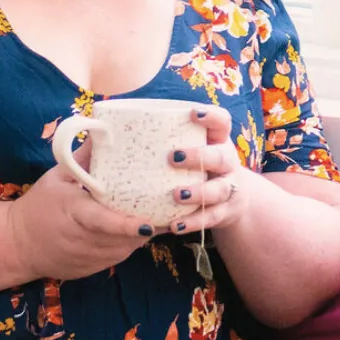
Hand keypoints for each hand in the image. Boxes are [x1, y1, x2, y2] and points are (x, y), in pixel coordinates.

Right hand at [7, 163, 155, 281]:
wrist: (17, 244)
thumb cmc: (40, 205)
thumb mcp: (58, 176)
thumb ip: (83, 157)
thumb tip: (104, 130)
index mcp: (73, 212)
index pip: (102, 222)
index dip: (126, 225)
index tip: (148, 223)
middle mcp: (81, 240)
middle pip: (121, 239)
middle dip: (143, 227)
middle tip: (162, 210)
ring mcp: (85, 259)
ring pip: (122, 251)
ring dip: (138, 237)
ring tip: (152, 217)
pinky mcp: (88, 271)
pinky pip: (115, 259)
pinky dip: (126, 246)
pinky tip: (133, 232)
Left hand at [166, 106, 248, 235]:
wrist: (234, 200)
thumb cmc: (200, 167)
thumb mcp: (194, 148)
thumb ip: (165, 139)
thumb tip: (106, 130)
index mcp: (218, 141)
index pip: (222, 122)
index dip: (211, 116)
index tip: (192, 113)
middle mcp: (228, 162)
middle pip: (222, 156)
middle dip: (199, 156)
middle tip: (174, 157)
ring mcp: (229, 188)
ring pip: (219, 190)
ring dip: (198, 192)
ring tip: (176, 195)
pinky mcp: (225, 212)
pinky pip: (211, 218)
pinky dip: (193, 222)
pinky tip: (175, 226)